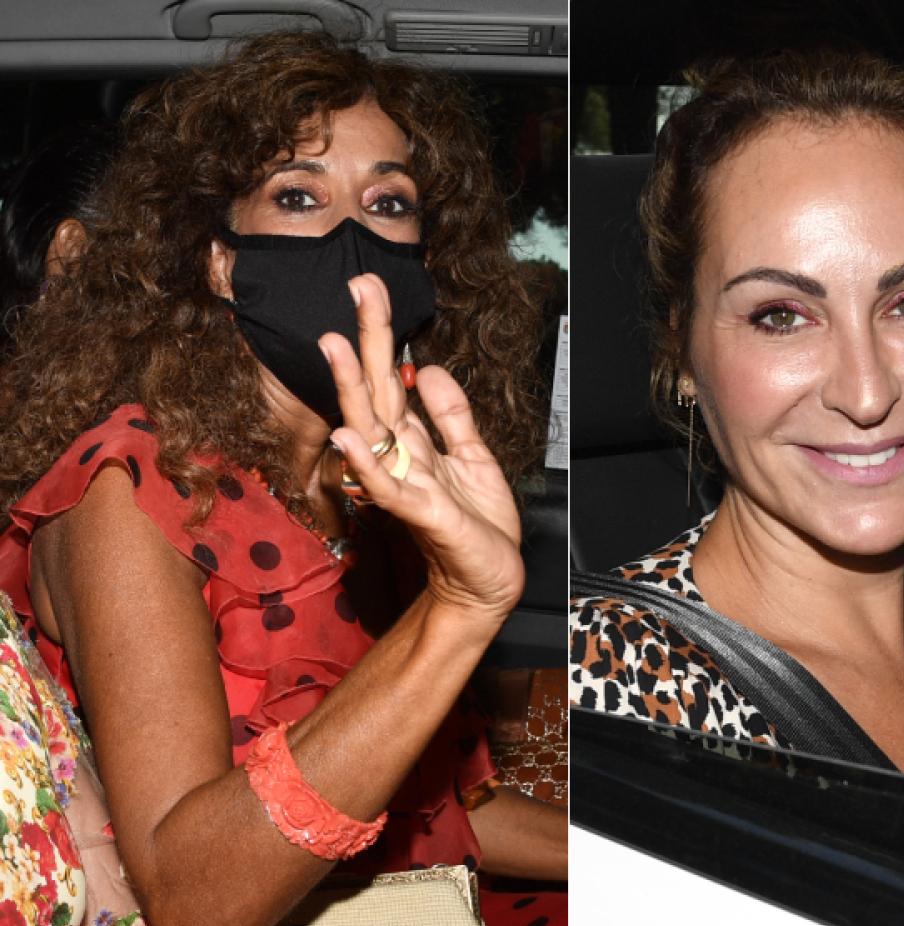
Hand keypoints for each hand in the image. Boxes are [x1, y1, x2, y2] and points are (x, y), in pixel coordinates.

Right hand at [319, 274, 523, 626]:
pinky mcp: (423, 515)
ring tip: (334, 345)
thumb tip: (425, 367)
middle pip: (376, 390)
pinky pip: (389, 487)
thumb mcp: (471, 456)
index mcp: (415, 442)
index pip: (389, 378)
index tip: (369, 288)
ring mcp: (408, 485)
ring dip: (351, 388)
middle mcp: (402, 458)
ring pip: (372, 430)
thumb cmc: (476, 525)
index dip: (380, 334)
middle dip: (366, 340)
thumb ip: (450, 414)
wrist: (489, 580)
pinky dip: (367, 463)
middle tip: (356, 287)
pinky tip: (350, 436)